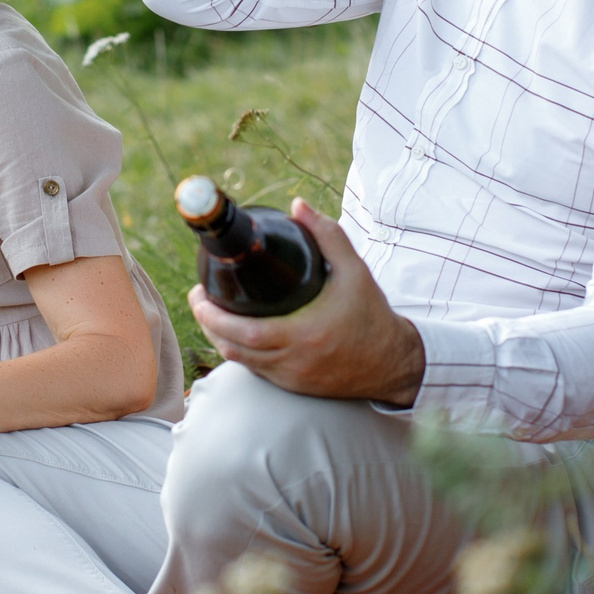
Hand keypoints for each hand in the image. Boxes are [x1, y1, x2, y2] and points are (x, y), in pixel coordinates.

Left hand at [187, 201, 423, 403]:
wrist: (394, 362)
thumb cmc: (372, 314)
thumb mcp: (354, 271)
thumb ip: (328, 236)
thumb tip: (298, 205)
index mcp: (303, 336)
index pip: (243, 332)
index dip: (213, 317)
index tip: (200, 294)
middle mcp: (293, 362)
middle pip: (232, 349)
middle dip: (207, 324)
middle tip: (200, 298)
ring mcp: (292, 378)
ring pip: (240, 363)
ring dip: (220, 339)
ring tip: (212, 312)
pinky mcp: (294, 387)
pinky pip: (256, 371)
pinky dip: (241, 353)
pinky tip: (237, 332)